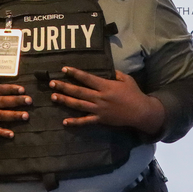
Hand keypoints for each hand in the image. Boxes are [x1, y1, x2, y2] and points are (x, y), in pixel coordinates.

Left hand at [50, 67, 164, 135]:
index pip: (86, 78)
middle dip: (64, 87)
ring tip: (53, 97)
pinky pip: (86, 121)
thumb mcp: (126, 79)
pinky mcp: (100, 119)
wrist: (141, 112)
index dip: (75, 73)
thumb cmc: (134, 94)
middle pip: (79, 91)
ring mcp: (99, 109)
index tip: (64, 69)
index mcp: (105, 85)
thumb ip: (115, 74)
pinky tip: (65, 121)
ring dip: (65, 101)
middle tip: (52, 83)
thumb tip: (108, 70)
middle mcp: (99, 97)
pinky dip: (75, 122)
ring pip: (78, 104)